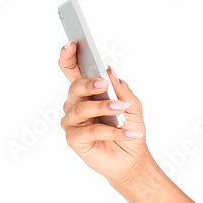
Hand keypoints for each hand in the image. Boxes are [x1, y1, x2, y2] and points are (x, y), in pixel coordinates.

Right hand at [58, 42, 148, 182]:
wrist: (132, 159)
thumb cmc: (129, 129)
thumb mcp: (133, 107)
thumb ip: (122, 89)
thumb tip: (110, 71)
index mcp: (87, 93)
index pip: (73, 71)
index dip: (68, 57)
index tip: (72, 44)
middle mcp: (76, 105)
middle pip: (75, 88)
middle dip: (89, 84)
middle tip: (104, 84)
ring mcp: (73, 122)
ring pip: (82, 109)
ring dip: (104, 108)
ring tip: (123, 110)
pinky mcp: (75, 140)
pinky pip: (91, 131)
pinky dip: (112, 131)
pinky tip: (128, 132)